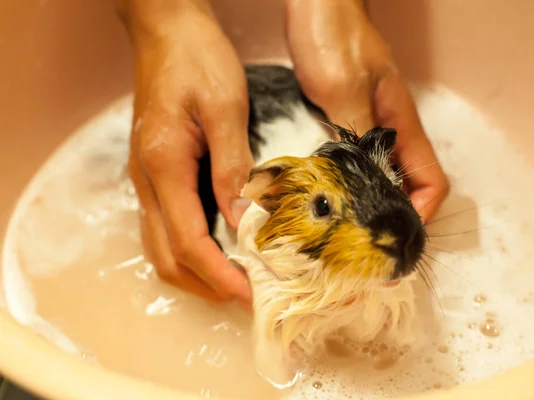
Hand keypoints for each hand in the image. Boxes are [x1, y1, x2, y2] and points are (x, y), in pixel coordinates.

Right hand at [117, 0, 252, 305]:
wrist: (166, 31)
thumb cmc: (196, 59)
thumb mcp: (223, 108)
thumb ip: (232, 166)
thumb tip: (243, 219)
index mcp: (163, 166)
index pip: (189, 241)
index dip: (221, 274)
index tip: (251, 294)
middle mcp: (147, 180)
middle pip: (167, 256)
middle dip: (206, 284)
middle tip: (247, 295)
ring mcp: (147, 178)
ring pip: (162, 246)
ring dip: (197, 271)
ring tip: (236, 279)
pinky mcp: (155, 172)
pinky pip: (167, 225)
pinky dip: (192, 247)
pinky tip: (222, 245)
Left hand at [285, 0, 448, 221]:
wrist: (317, 3)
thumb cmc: (334, 35)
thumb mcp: (343, 88)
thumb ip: (357, 133)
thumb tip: (365, 181)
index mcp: (402, 124)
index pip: (431, 181)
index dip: (421, 213)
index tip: (396, 235)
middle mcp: (390, 130)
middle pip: (408, 186)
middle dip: (394, 217)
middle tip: (365, 245)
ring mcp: (370, 125)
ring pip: (381, 177)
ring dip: (370, 203)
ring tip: (345, 228)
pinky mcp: (347, 119)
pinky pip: (355, 161)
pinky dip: (347, 183)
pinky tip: (325, 193)